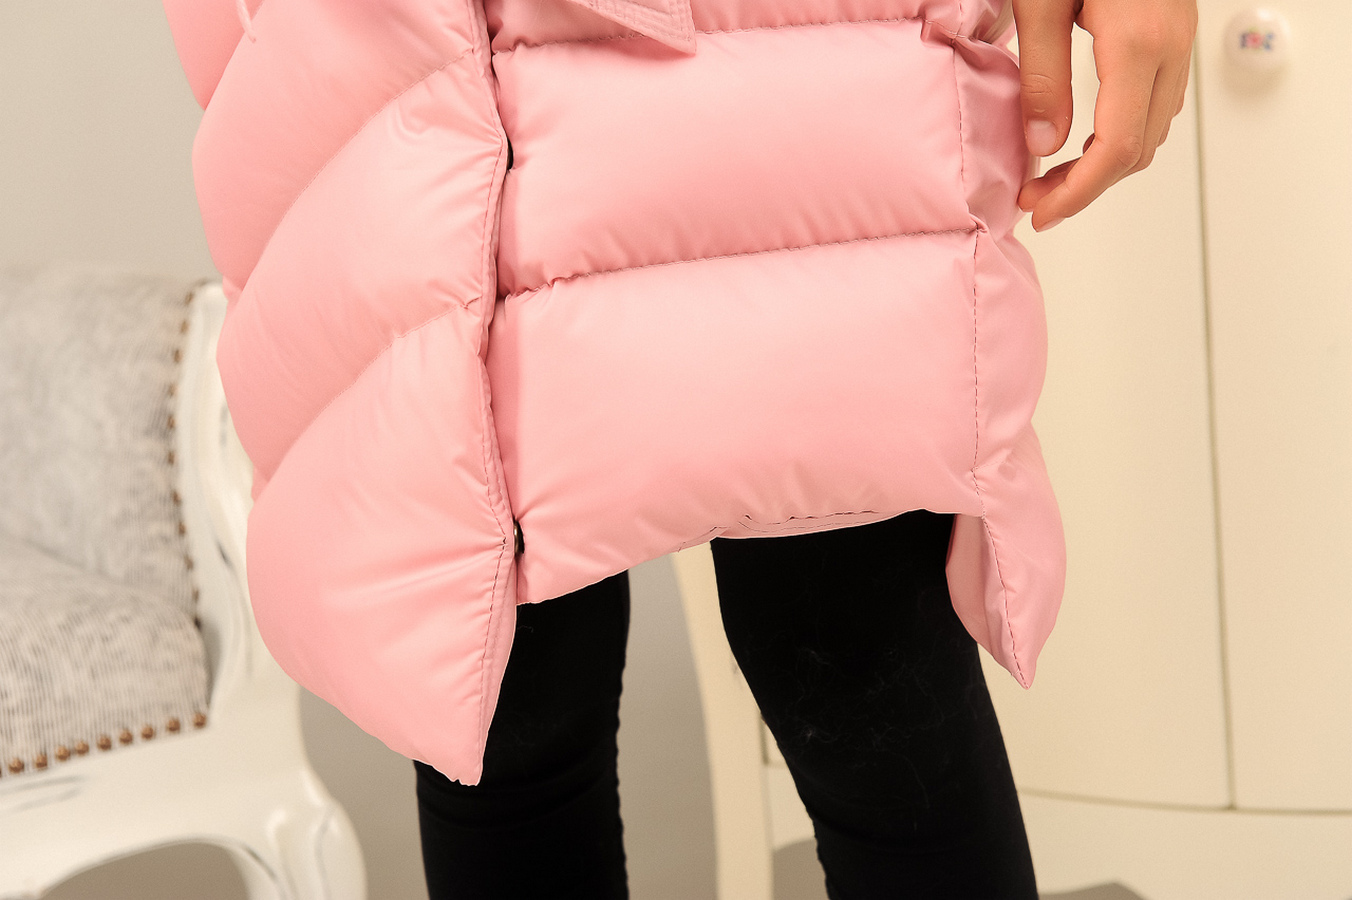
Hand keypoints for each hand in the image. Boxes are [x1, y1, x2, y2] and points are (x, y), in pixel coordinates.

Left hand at [1014, 0, 1197, 229]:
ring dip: (1104, 165)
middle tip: (1034, 198)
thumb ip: (1041, 74)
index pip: (1116, 148)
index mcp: (1138, 43)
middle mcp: (1171, 47)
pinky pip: (1155, 105)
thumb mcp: (1040, 1)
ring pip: (1152, 131)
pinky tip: (1080, 138)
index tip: (1040, 212)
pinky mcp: (1173, 33)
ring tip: (1050, 176)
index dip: (1078, 193)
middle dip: (1086, 187)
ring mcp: (1179, 40)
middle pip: (1138, 149)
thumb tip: (1042, 144)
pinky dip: (1120, 135)